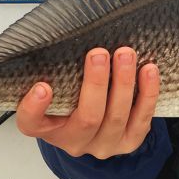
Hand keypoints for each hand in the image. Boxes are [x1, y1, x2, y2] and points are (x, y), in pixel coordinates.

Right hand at [16, 47, 159, 158]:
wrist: (97, 124)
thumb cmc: (73, 98)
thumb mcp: (58, 87)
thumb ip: (57, 71)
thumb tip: (68, 33)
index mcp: (48, 128)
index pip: (31, 123)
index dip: (34, 107)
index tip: (42, 86)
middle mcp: (74, 141)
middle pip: (87, 118)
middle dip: (95, 84)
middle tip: (98, 54)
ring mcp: (103, 144)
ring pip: (116, 118)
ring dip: (123, 83)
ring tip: (125, 54)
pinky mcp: (128, 142)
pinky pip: (141, 119)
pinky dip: (147, 94)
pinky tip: (148, 71)